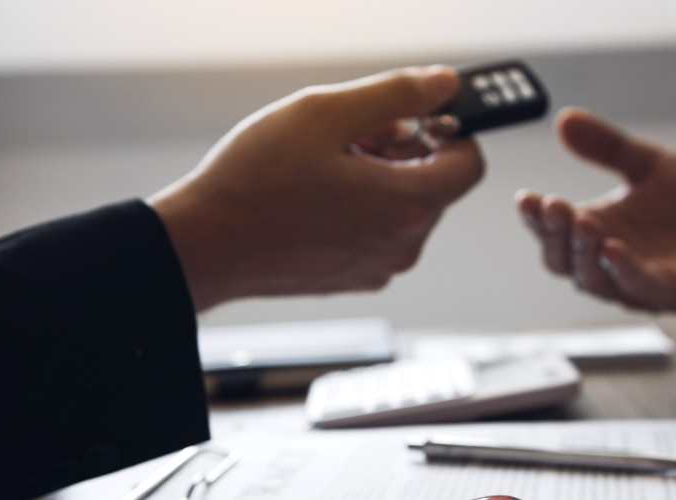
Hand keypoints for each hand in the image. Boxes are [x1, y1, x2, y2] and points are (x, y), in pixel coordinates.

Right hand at [148, 66, 483, 310]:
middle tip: (354, 134)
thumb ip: (397, 95)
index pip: (471, 163)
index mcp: (407, 204)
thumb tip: (446, 84)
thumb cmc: (255, 180)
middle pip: (435, 183)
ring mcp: (379, 266)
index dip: (452, 132)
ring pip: (406, 208)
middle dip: (407, 151)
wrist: (205, 245)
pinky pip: (380, 233)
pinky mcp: (355, 278)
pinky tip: (319, 195)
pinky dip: (363, 208)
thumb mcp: (326, 114)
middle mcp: (403, 244)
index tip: (419, 119)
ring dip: (382, 178)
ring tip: (328, 164)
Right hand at [516, 108, 675, 311]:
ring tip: (581, 222)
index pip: (552, 230)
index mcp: (597, 228)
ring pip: (593, 279)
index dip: (535, 217)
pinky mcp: (671, 293)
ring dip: (583, 253)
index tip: (526, 197)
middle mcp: (607, 260)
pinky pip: (640, 287)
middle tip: (553, 207)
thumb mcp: (650, 164)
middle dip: (553, 234)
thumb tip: (565, 119)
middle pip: (563, 259)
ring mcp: (636, 281)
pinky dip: (624, 271)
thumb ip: (608, 147)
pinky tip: (615, 249)